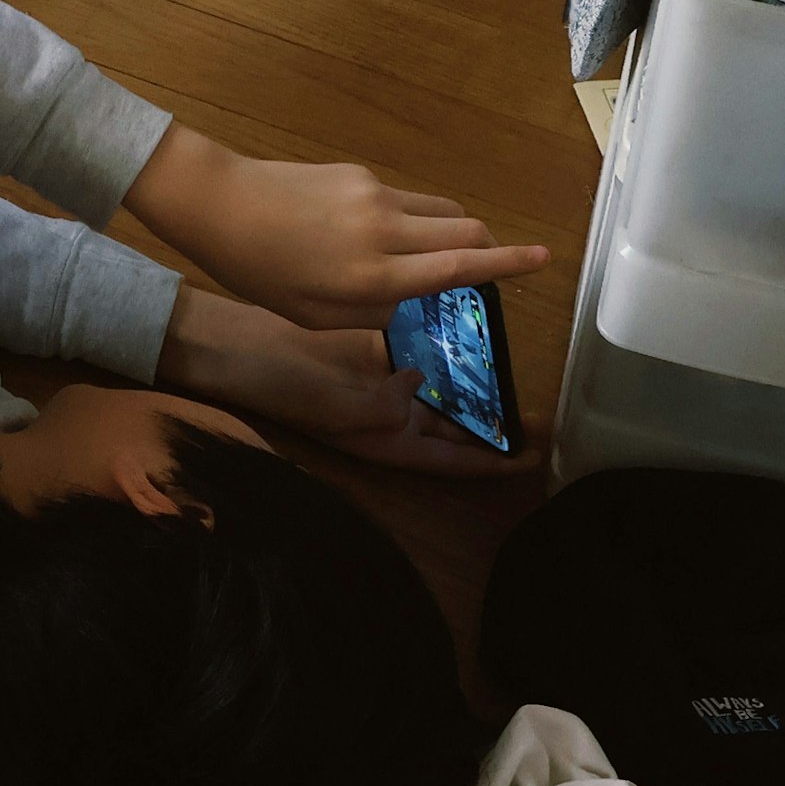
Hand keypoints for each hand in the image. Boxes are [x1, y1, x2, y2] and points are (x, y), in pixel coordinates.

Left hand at [124, 126, 547, 331]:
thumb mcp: (316, 316)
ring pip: (441, 211)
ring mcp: (375, 195)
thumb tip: (409, 297)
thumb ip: (372, 313)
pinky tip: (367, 235)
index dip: (507, 265)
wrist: (220, 204)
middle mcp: (384, 230)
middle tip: (490, 265)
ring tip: (424, 256)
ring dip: (451, 232)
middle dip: (490, 247)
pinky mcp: (361, 174)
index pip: (458, 267)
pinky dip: (410, 220)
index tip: (543, 259)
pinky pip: (406, 200)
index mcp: (373, 276)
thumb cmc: (260, 273)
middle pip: (466, 230)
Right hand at [156, 290, 537, 476]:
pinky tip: (474, 324)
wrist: (243, 349)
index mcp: (386, 442)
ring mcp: (385, 384)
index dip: (493, 461)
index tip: (535, 455)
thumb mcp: (334, 405)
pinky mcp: (377, 353)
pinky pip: (424, 351)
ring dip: (477, 381)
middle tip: (541, 409)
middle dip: (495, 422)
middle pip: (456, 427)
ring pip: (445, 388)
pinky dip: (448, 344)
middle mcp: (392, 418)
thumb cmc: (286, 384)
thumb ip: (382, 405)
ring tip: (515, 364)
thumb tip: (420, 388)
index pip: (450, 461)